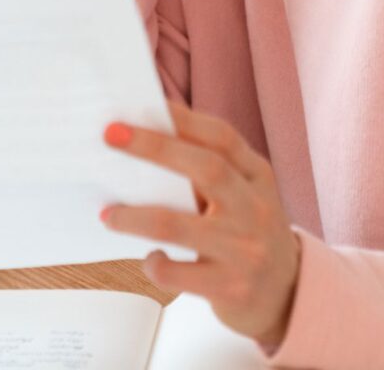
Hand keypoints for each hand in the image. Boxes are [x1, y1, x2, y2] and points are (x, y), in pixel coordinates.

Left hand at [100, 102, 299, 349]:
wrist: (289, 296)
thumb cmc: (246, 229)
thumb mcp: (242, 192)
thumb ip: (205, 164)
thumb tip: (144, 129)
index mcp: (257, 176)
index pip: (223, 138)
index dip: (184, 119)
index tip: (147, 102)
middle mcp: (257, 209)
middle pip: (206, 168)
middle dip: (153, 147)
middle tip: (110, 135)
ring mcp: (246, 250)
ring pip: (177, 224)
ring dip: (134, 216)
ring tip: (107, 213)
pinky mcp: (232, 289)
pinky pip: (178, 274)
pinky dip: (156, 264)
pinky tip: (150, 258)